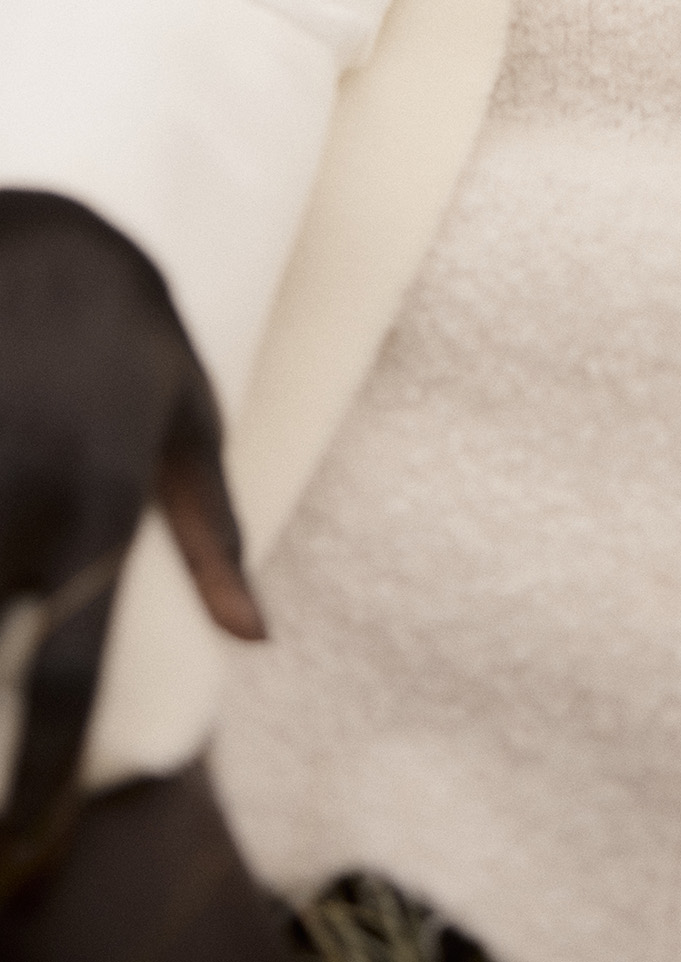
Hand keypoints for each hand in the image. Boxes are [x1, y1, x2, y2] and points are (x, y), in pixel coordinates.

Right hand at [0, 190, 263, 901]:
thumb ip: (217, 535)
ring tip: (4, 629)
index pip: (64, 682)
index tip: (26, 856)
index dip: (41, 784)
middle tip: (13, 748)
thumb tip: (258, 636)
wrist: (58, 221)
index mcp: (99, 509)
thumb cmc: (130, 328)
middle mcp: (20, 498)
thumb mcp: (192, 418)